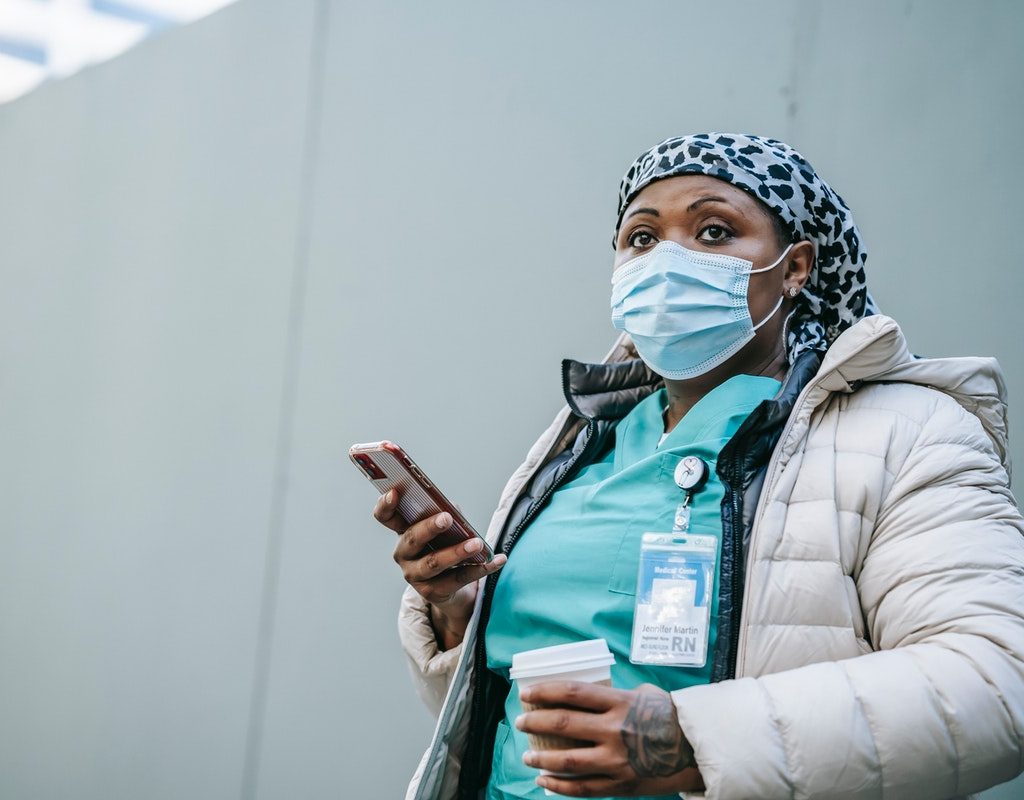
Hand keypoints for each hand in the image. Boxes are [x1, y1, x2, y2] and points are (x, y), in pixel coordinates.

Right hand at [374, 487, 505, 648]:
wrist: (452, 587)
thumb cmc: (446, 546)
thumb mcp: (446, 529)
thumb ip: (447, 514)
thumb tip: (454, 510)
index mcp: (403, 531)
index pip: (385, 517)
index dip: (385, 505)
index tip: (394, 492)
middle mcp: (403, 554)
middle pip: (412, 538)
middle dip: (429, 528)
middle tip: (447, 518)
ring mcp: (415, 575)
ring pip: (434, 563)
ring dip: (457, 552)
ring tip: (477, 543)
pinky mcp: (433, 593)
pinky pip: (459, 579)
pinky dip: (482, 568)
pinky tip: (498, 559)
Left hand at [515, 681, 702, 796]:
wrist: (696, 749)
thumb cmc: (668, 716)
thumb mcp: (642, 694)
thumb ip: (614, 695)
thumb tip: (585, 696)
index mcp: (619, 703)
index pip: (571, 693)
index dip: (544, 692)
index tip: (526, 694)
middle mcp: (614, 730)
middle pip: (562, 725)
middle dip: (535, 723)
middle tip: (520, 723)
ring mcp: (616, 760)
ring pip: (567, 761)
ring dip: (541, 759)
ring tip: (527, 756)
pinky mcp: (619, 784)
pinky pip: (582, 788)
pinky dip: (558, 786)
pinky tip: (543, 781)